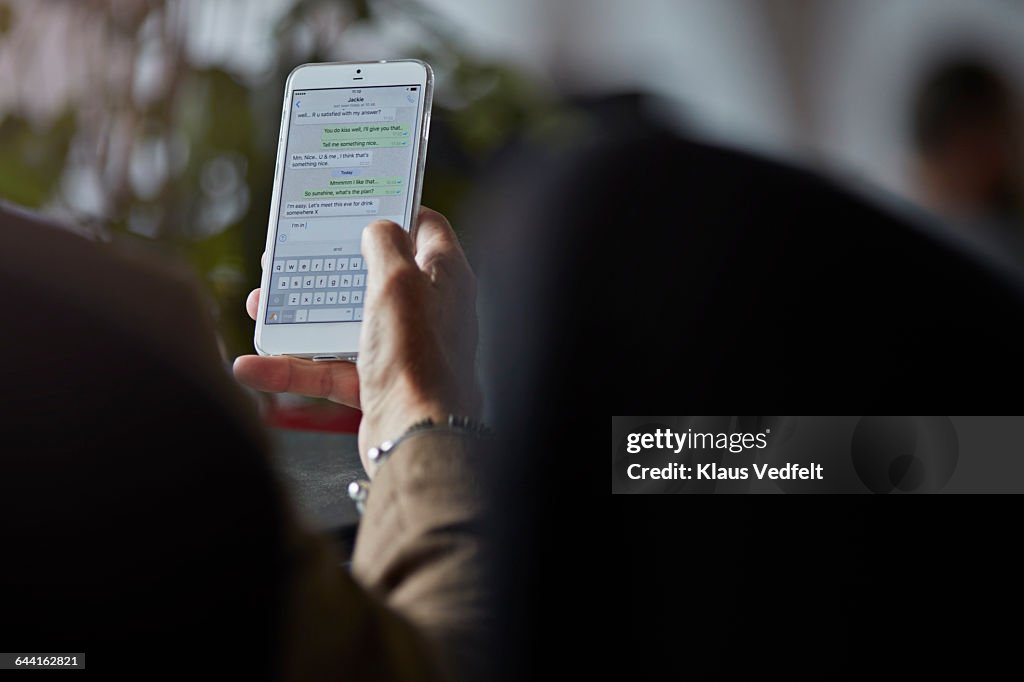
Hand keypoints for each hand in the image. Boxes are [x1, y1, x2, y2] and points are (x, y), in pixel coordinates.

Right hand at [233, 208, 478, 474]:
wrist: (416, 435)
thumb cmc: (416, 354)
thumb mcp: (397, 280)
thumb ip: (385, 243)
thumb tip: (378, 227)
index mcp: (444, 277)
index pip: (425, 228)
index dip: (394, 210)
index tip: (357, 203)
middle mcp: (427, 309)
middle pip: (371, 275)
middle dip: (325, 266)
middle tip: (288, 255)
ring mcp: (400, 347)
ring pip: (342, 322)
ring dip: (297, 315)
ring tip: (257, 304)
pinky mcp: (376, 382)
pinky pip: (328, 369)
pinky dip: (290, 368)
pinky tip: (252, 366)